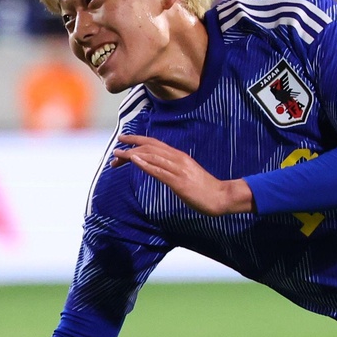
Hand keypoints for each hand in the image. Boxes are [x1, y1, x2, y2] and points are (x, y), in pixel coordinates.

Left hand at [112, 133, 253, 214]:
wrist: (221, 196)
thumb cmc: (204, 188)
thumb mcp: (187, 174)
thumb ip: (174, 169)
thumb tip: (159, 169)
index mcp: (179, 156)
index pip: (154, 143)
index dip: (137, 140)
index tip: (123, 140)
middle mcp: (178, 159)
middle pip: (150, 147)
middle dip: (131, 146)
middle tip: (116, 150)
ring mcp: (178, 169)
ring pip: (152, 157)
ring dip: (133, 154)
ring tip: (118, 154)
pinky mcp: (179, 182)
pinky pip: (159, 171)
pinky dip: (145, 164)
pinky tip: (134, 161)